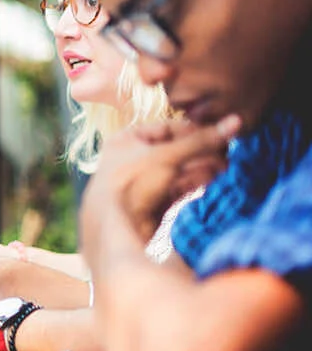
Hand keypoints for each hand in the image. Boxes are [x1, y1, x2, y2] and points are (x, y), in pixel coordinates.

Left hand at [82, 117, 238, 245]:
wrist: (116, 228)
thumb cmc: (132, 182)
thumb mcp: (167, 156)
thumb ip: (201, 141)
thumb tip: (235, 122)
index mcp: (126, 139)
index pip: (167, 128)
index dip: (194, 131)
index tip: (220, 134)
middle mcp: (132, 158)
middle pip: (175, 150)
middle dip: (202, 153)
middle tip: (228, 154)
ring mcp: (143, 182)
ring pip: (179, 171)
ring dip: (203, 168)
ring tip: (226, 168)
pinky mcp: (153, 203)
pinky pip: (178, 188)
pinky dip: (195, 184)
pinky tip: (214, 181)